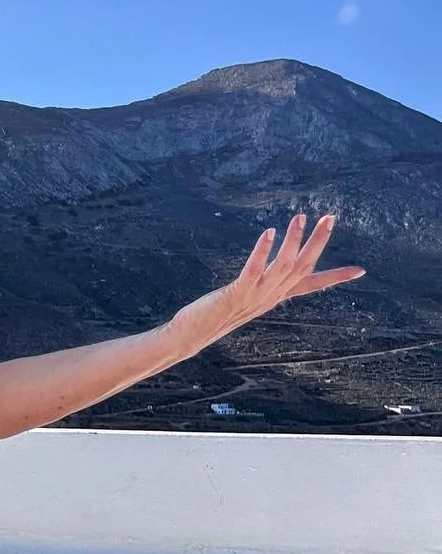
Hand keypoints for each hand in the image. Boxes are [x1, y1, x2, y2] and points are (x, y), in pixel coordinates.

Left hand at [170, 211, 366, 348]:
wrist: (191, 336)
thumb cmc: (214, 314)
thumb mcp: (245, 298)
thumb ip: (259, 285)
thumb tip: (269, 275)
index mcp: (274, 297)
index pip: (310, 286)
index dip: (335, 277)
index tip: (361, 270)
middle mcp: (269, 297)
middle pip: (302, 267)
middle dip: (318, 242)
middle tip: (331, 217)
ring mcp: (254, 296)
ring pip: (282, 267)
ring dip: (293, 241)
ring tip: (300, 217)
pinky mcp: (236, 294)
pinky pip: (253, 270)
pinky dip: (262, 251)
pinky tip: (268, 233)